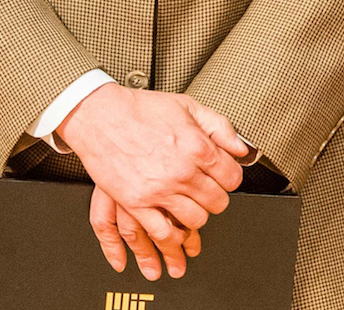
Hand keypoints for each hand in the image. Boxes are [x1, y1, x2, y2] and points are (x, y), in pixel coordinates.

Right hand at [57, 83, 250, 279]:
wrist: (101, 117)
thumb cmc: (143, 110)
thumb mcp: (190, 107)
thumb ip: (221, 128)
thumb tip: (242, 148)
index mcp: (199, 148)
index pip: (232, 178)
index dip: (231, 179)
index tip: (224, 178)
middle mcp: (183, 172)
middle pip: (217, 202)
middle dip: (216, 199)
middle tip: (208, 193)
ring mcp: (159, 190)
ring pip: (195, 220)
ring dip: (197, 217)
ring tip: (192, 208)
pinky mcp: (136, 203)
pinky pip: (162, 231)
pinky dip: (173, 236)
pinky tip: (174, 230)